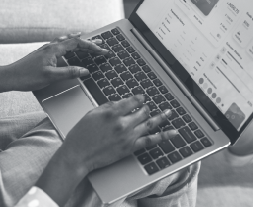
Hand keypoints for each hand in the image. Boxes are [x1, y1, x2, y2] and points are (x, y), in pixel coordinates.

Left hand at [2, 33, 108, 91]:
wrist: (9, 77)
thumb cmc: (27, 77)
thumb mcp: (51, 77)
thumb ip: (69, 72)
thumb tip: (85, 71)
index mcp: (54, 49)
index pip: (77, 44)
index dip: (91, 46)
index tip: (102, 50)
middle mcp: (50, 47)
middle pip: (73, 40)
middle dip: (88, 42)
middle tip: (100, 43)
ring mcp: (46, 50)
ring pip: (65, 41)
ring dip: (77, 41)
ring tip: (86, 39)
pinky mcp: (43, 54)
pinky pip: (59, 45)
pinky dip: (67, 44)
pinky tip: (66, 47)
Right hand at [60, 95, 178, 172]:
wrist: (78, 155)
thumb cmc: (81, 134)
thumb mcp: (92, 113)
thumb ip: (109, 106)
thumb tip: (122, 103)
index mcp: (112, 112)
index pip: (132, 101)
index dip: (139, 99)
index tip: (141, 98)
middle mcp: (122, 123)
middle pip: (142, 111)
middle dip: (146, 108)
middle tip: (147, 107)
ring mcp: (128, 136)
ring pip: (149, 123)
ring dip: (161, 117)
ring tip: (169, 112)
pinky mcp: (130, 147)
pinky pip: (151, 140)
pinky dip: (164, 136)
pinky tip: (173, 132)